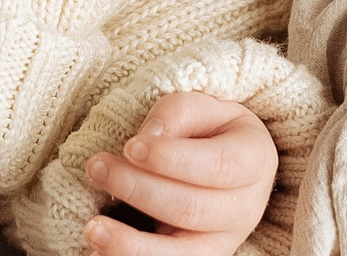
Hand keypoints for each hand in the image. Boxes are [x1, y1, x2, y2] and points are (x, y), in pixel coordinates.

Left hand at [81, 91, 274, 254]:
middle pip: (191, 208)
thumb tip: (148, 138)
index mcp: (254, 161)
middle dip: (138, 190)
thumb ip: (178, 114)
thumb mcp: (203, 106)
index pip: (218, 165)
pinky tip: (99, 253)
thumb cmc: (210, 129)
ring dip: (131, 245)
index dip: (172, 158)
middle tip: (97, 168)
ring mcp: (224, 241)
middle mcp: (245, 208)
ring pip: (182, 255)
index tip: (131, 145)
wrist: (227, 161)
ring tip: (93, 229)